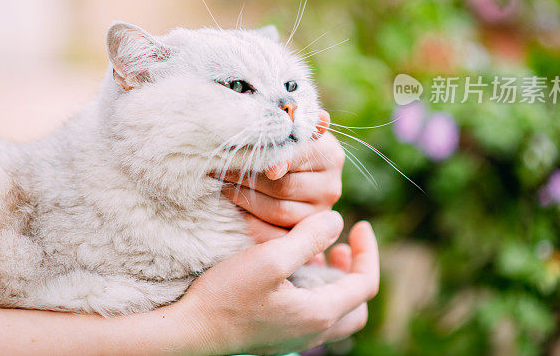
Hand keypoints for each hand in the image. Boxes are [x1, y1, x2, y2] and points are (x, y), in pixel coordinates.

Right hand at [177, 211, 378, 354]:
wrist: (191, 331)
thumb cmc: (228, 294)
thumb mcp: (269, 258)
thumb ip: (308, 238)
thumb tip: (337, 221)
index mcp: (319, 313)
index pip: (365, 284)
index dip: (368, 252)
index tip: (360, 225)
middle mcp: (313, 332)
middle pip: (357, 305)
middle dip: (357, 272)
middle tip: (343, 246)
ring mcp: (294, 338)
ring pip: (335, 312)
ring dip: (335, 281)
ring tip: (317, 252)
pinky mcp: (278, 336)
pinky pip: (311, 316)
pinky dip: (314, 291)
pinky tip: (291, 270)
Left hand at [221, 110, 344, 242]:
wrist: (295, 172)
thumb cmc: (288, 144)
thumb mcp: (294, 130)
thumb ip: (300, 123)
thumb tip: (322, 119)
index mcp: (331, 156)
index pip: (295, 157)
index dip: (265, 158)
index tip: (239, 156)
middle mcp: (331, 187)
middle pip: (283, 187)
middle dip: (246, 178)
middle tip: (219, 169)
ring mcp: (318, 215)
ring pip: (276, 211)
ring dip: (243, 198)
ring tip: (220, 184)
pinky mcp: (302, 234)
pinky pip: (273, 234)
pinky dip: (249, 222)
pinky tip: (230, 209)